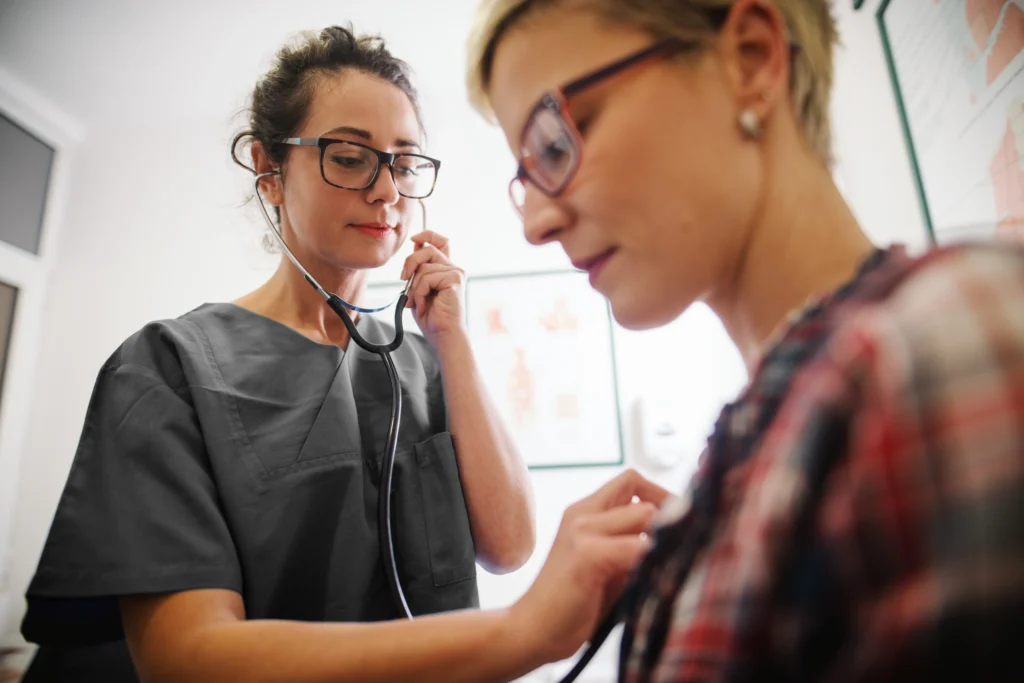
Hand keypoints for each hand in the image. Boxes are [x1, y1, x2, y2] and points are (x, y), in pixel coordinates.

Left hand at [400, 230, 465, 343]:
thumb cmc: (432, 318)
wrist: (443, 336)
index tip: (414, 239)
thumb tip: (414, 247)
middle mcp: (454, 269)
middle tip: (403, 278)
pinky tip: (425, 305)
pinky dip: (420, 292)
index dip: (427, 235)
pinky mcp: (455, 279)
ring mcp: (456, 273)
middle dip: (410, 261)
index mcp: (446, 270)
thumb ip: (418, 270)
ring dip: (415, 287)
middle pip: (428, 249)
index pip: (440, 242)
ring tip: (419, 303)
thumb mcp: (419, 289)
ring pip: (424, 266)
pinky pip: (427, 277)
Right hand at [508, 470, 671, 664]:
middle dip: (668, 518)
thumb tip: (679, 534)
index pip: (632, 479)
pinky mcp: (586, 555)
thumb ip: (632, 543)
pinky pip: (636, 547)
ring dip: (661, 540)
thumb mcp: (609, 565)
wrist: (533, 631)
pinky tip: (653, 581)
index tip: (676, 525)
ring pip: (644, 514)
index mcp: (586, 511)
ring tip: (665, 567)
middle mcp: (582, 513)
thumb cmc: (575, 604)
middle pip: (641, 490)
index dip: (660, 495)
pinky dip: (653, 560)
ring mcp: (582, 531)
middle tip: (678, 548)